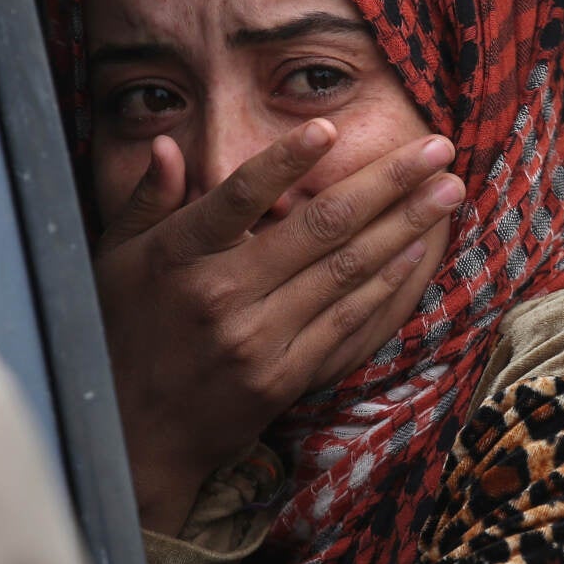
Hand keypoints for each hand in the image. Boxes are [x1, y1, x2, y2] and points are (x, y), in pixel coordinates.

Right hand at [93, 119, 462, 534]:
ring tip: (447, 190)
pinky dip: (384, 283)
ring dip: (405, 225)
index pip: (239, 195)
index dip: (286, 161)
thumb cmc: (124, 331)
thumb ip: (147, 199)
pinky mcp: (285, 376)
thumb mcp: (116, 259)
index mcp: (180, 256)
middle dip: (388, 182)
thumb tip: (173, 143)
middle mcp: (223, 295)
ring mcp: (259, 339)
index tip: (330, 127)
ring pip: (346, 270)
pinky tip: (415, 251)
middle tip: (437, 147)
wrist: (135, 436)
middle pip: (320, 226)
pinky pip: (347, 321)